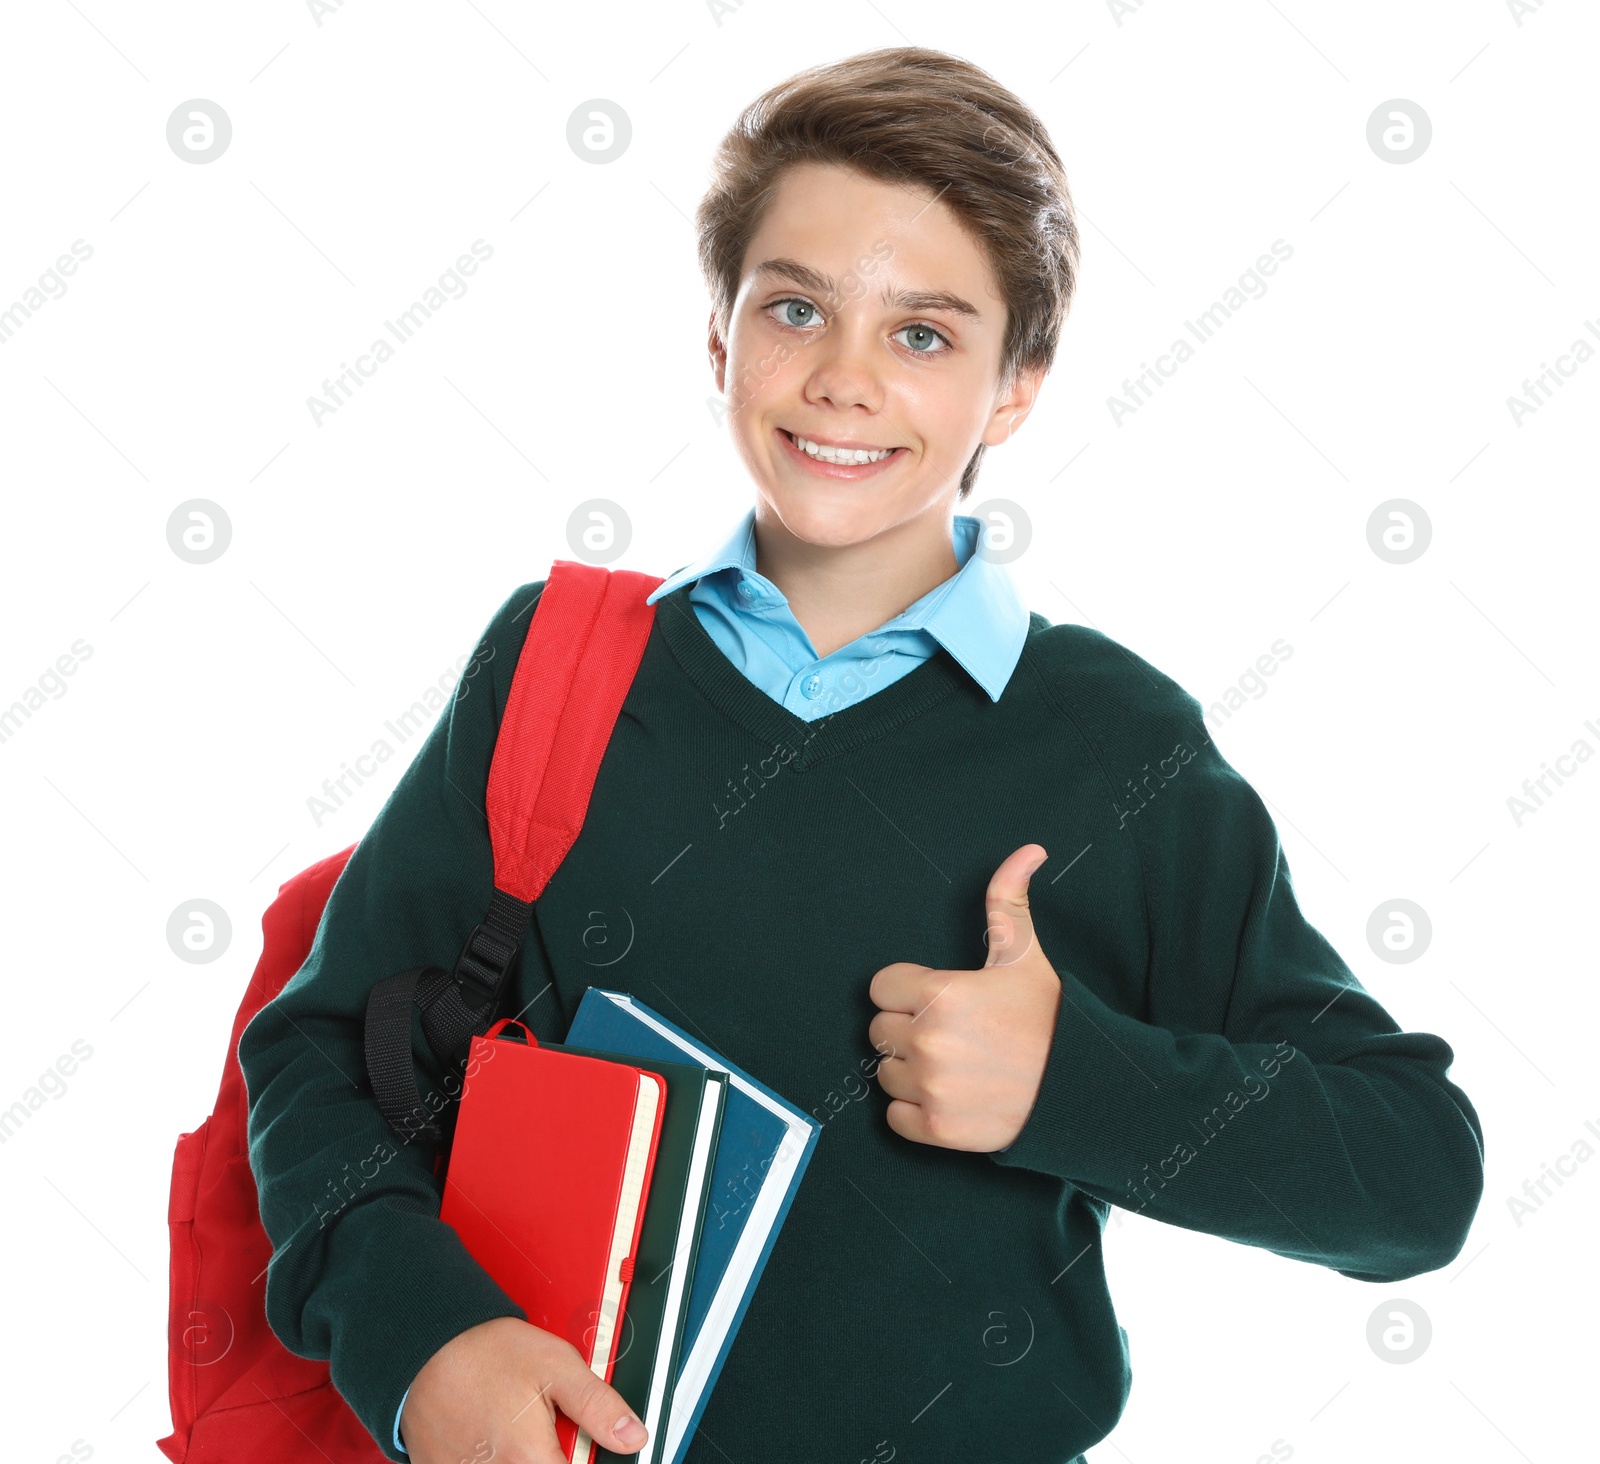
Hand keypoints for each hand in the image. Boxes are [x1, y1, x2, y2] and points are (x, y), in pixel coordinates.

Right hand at [399, 1315, 647, 1463]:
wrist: (425, 1348)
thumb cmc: (486, 1353)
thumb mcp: (556, 1365)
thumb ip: (598, 1405)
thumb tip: (633, 1436)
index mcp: (532, 1460)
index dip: (588, 1461)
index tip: (583, 1447)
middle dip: (554, 1455)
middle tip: (548, 1433)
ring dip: (526, 1456)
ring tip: (520, 1432)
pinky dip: (494, 1458)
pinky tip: (493, 1438)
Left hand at [867, 844, 1061, 1151]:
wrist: (1083, 1090)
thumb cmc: (1050, 1020)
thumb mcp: (1024, 957)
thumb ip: (1008, 902)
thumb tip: (1027, 851)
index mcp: (943, 993)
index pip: (880, 986)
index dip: (906, 990)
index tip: (934, 998)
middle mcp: (930, 1040)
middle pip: (879, 1029)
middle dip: (907, 1028)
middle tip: (949, 1033)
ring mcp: (931, 1088)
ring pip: (885, 1073)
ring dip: (910, 1070)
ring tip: (953, 1065)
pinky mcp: (936, 1129)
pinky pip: (893, 1117)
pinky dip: (914, 1111)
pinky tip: (948, 1096)